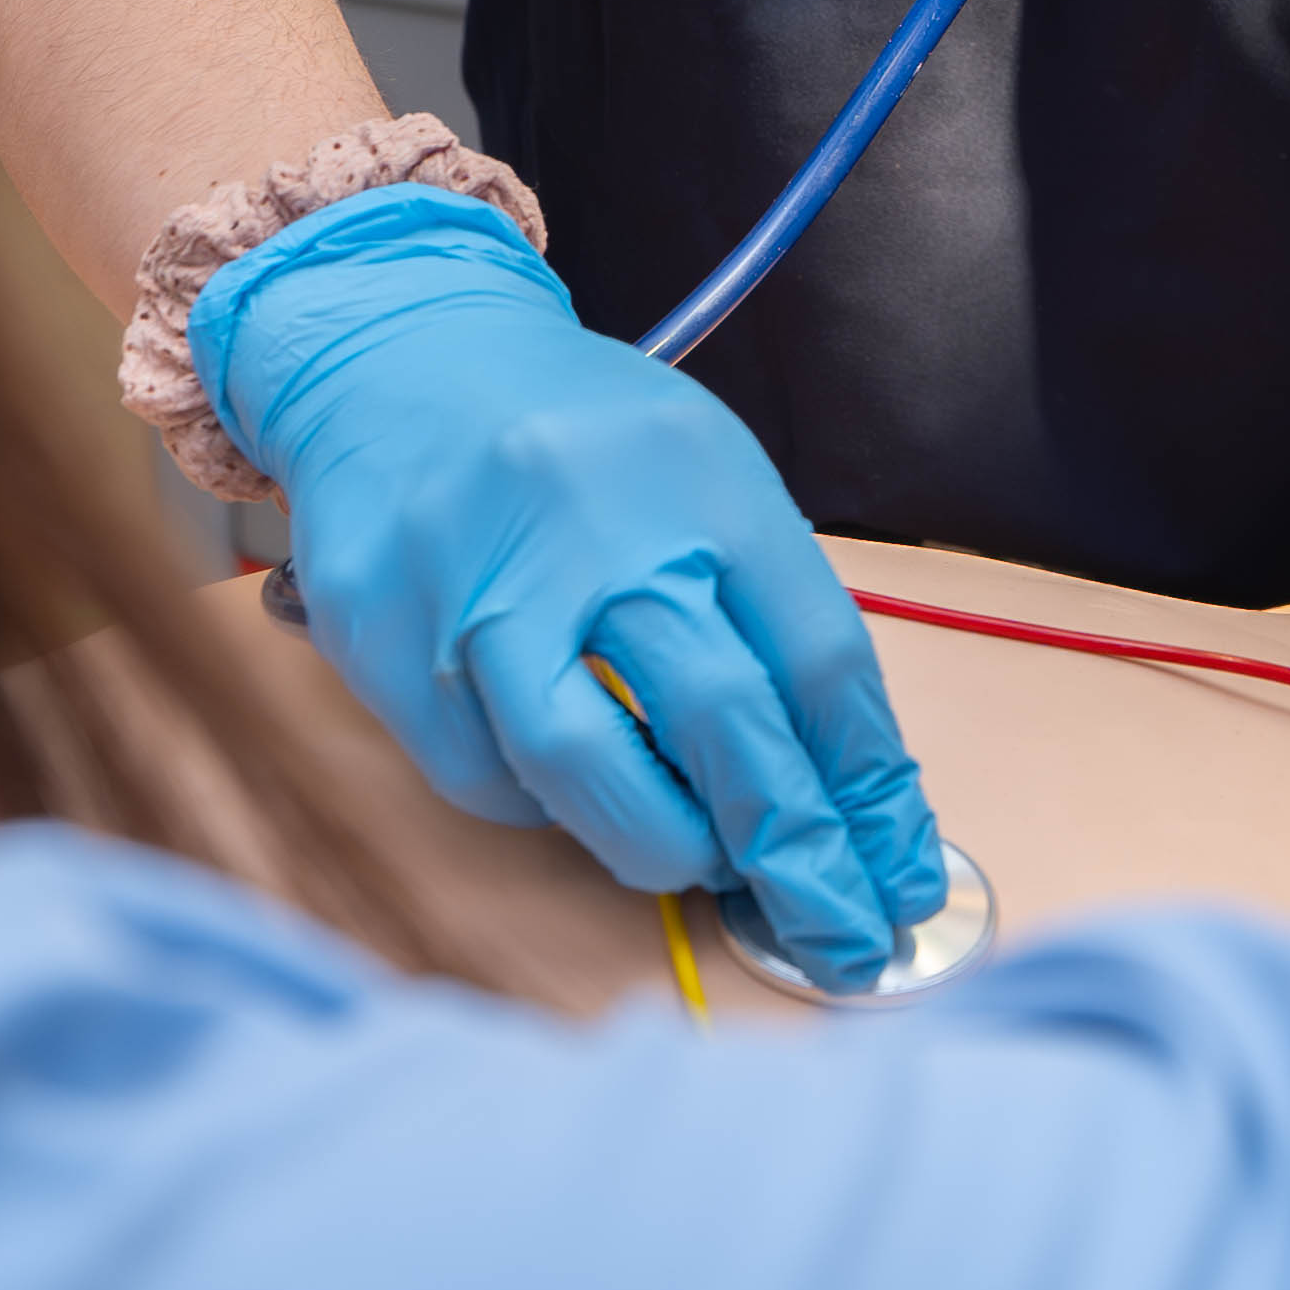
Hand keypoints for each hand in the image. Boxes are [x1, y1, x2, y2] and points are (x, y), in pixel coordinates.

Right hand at [196, 186, 946, 982]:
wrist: (395, 355)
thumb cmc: (575, 439)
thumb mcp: (699, 475)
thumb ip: (762, 612)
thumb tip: (834, 787)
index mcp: (704, 485)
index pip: (819, 661)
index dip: (870, 788)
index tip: (901, 872)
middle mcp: (600, 535)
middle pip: (726, 723)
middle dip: (799, 853)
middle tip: (842, 934)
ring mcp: (483, 589)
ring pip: (590, 770)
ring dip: (668, 848)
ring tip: (705, 868)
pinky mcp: (387, 640)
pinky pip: (487, 773)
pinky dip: (549, 807)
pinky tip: (578, 792)